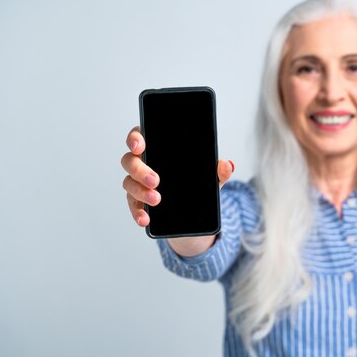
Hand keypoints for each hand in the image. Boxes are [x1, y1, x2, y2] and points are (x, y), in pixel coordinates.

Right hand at [120, 125, 234, 226]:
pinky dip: (137, 212)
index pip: (140, 137)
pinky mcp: (137, 202)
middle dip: (140, 169)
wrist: (192, 214)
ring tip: (157, 200)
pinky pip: (133, 205)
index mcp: (158, 150)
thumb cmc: (195, 184)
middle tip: (155, 180)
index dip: (135, 139)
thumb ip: (218, 171)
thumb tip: (228, 165)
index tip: (140, 146)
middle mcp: (143, 164)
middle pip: (130, 161)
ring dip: (140, 191)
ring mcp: (137, 183)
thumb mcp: (210, 178)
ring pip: (129, 183)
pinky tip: (145, 218)